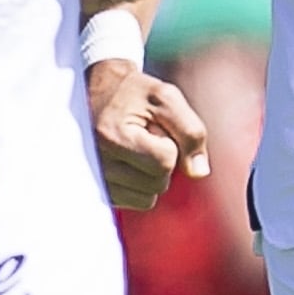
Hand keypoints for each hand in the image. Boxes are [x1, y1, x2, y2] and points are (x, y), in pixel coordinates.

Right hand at [89, 64, 209, 210]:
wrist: (97, 92)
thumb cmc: (135, 93)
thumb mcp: (166, 98)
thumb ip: (190, 131)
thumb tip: (199, 173)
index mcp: (112, 136)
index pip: (164, 162)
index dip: (170, 143)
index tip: (154, 125)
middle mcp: (96, 163)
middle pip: (157, 184)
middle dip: (162, 160)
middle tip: (145, 136)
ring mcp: (94, 181)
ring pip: (148, 199)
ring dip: (152, 175)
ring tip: (136, 148)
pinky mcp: (97, 192)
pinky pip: (136, 202)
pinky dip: (141, 185)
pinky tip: (129, 161)